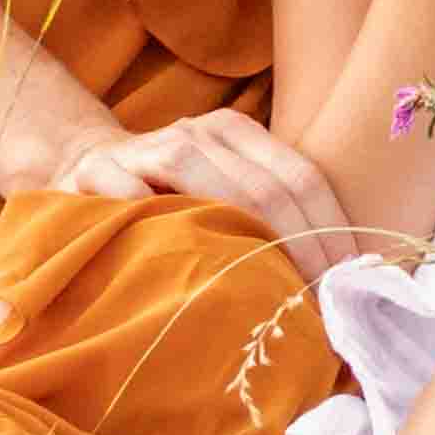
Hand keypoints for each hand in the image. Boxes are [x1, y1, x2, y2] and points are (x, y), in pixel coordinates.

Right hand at [34, 105, 364, 265]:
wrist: (84, 163)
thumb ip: (269, 211)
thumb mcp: (221, 188)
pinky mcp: (93, 170)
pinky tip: (176, 254)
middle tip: (317, 302)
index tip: (351, 282)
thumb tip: (344, 273)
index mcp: (235, 132)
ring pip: (194, 171)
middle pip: (260, 184)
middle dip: (298, 245)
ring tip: (266, 288)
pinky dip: (150, 214)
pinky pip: (126, 190)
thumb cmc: (168, 194)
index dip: (331, 230)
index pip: (300, 177)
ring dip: (236, 232)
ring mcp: (142, 148)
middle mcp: (195, 131)